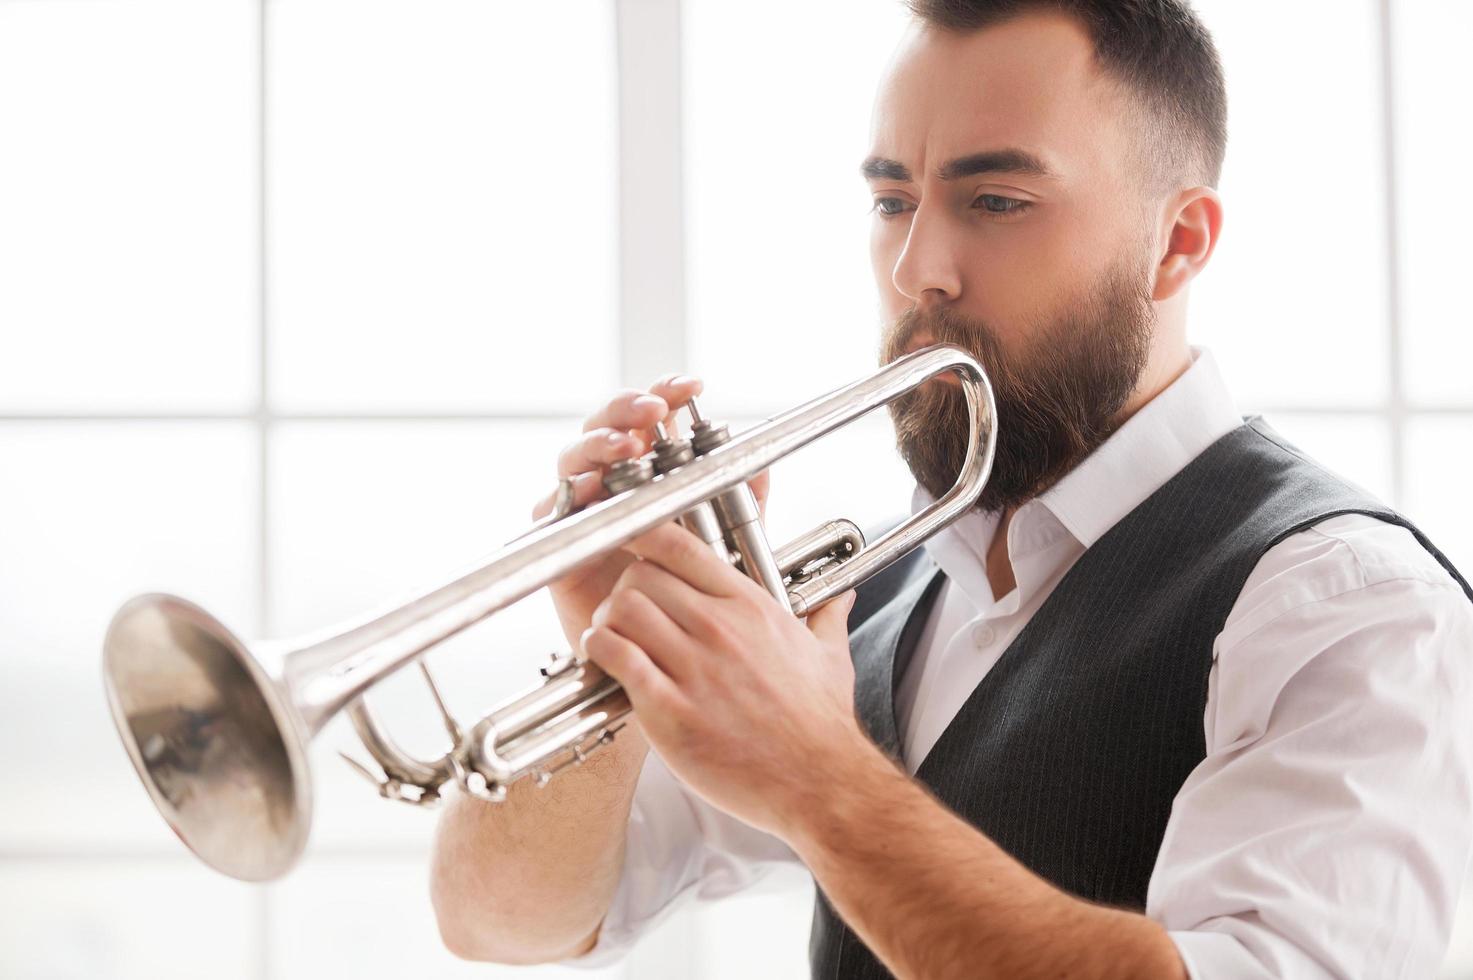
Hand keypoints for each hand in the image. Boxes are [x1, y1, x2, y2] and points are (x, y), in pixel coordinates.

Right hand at [533, 374, 769, 651]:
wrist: (664, 658)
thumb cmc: (691, 593)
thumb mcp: (731, 541)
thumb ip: (745, 500)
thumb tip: (761, 461)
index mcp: (651, 471)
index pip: (653, 419)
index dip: (666, 394)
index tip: (691, 387)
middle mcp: (614, 483)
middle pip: (607, 426)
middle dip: (628, 409)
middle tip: (654, 412)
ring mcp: (584, 510)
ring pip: (574, 459)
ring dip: (598, 445)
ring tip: (627, 448)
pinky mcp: (559, 544)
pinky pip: (549, 510)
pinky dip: (567, 495)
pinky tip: (590, 489)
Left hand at [580, 522, 865, 839]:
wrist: (821, 782)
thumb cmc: (821, 724)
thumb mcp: (830, 657)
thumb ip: (826, 619)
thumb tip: (841, 600)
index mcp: (751, 607)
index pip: (680, 545)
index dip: (645, 538)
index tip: (633, 546)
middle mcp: (719, 629)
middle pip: (640, 575)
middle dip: (622, 588)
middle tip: (622, 609)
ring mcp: (694, 668)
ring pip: (621, 610)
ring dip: (606, 619)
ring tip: (610, 636)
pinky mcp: (670, 710)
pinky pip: (617, 658)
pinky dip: (599, 651)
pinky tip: (604, 659)